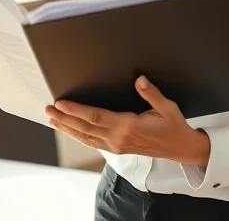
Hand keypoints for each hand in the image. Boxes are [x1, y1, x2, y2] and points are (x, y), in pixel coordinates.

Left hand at [45, 75, 210, 166]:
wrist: (180, 149)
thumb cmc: (174, 127)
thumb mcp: (167, 107)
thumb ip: (152, 94)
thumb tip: (139, 80)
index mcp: (128, 126)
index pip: (96, 117)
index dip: (76, 110)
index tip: (61, 103)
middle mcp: (118, 138)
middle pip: (85, 128)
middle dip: (64, 118)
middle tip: (48, 109)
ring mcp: (116, 146)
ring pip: (85, 137)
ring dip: (67, 128)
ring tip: (52, 119)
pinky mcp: (117, 148)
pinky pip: (92, 142)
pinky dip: (78, 135)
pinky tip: (70, 130)